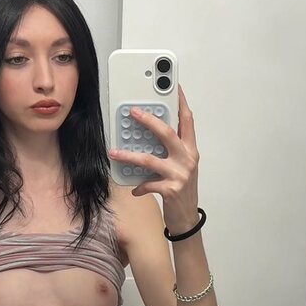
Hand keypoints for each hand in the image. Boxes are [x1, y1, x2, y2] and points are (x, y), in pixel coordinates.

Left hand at [109, 85, 200, 232]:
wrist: (187, 218)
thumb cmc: (182, 190)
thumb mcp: (182, 167)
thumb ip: (171, 150)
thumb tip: (150, 133)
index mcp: (190, 150)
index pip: (188, 121)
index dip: (181, 103)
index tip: (174, 87)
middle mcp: (187, 159)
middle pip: (167, 133)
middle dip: (149, 121)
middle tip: (133, 112)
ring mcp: (180, 174)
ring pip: (150, 159)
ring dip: (129, 156)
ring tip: (114, 153)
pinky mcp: (170, 189)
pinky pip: (148, 184)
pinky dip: (138, 186)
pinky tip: (133, 189)